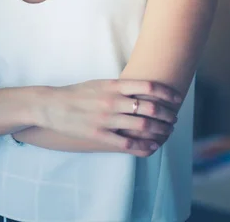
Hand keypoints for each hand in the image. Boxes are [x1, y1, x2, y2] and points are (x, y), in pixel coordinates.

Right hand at [41, 79, 181, 156]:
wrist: (52, 105)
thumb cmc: (78, 93)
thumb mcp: (100, 83)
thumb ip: (121, 86)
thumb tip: (144, 89)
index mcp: (113, 85)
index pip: (148, 87)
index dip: (167, 93)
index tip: (177, 99)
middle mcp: (112, 101)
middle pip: (149, 108)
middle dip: (167, 114)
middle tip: (175, 118)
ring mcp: (106, 119)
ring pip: (142, 126)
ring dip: (160, 130)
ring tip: (168, 131)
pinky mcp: (100, 136)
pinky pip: (127, 144)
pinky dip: (144, 146)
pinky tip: (154, 146)